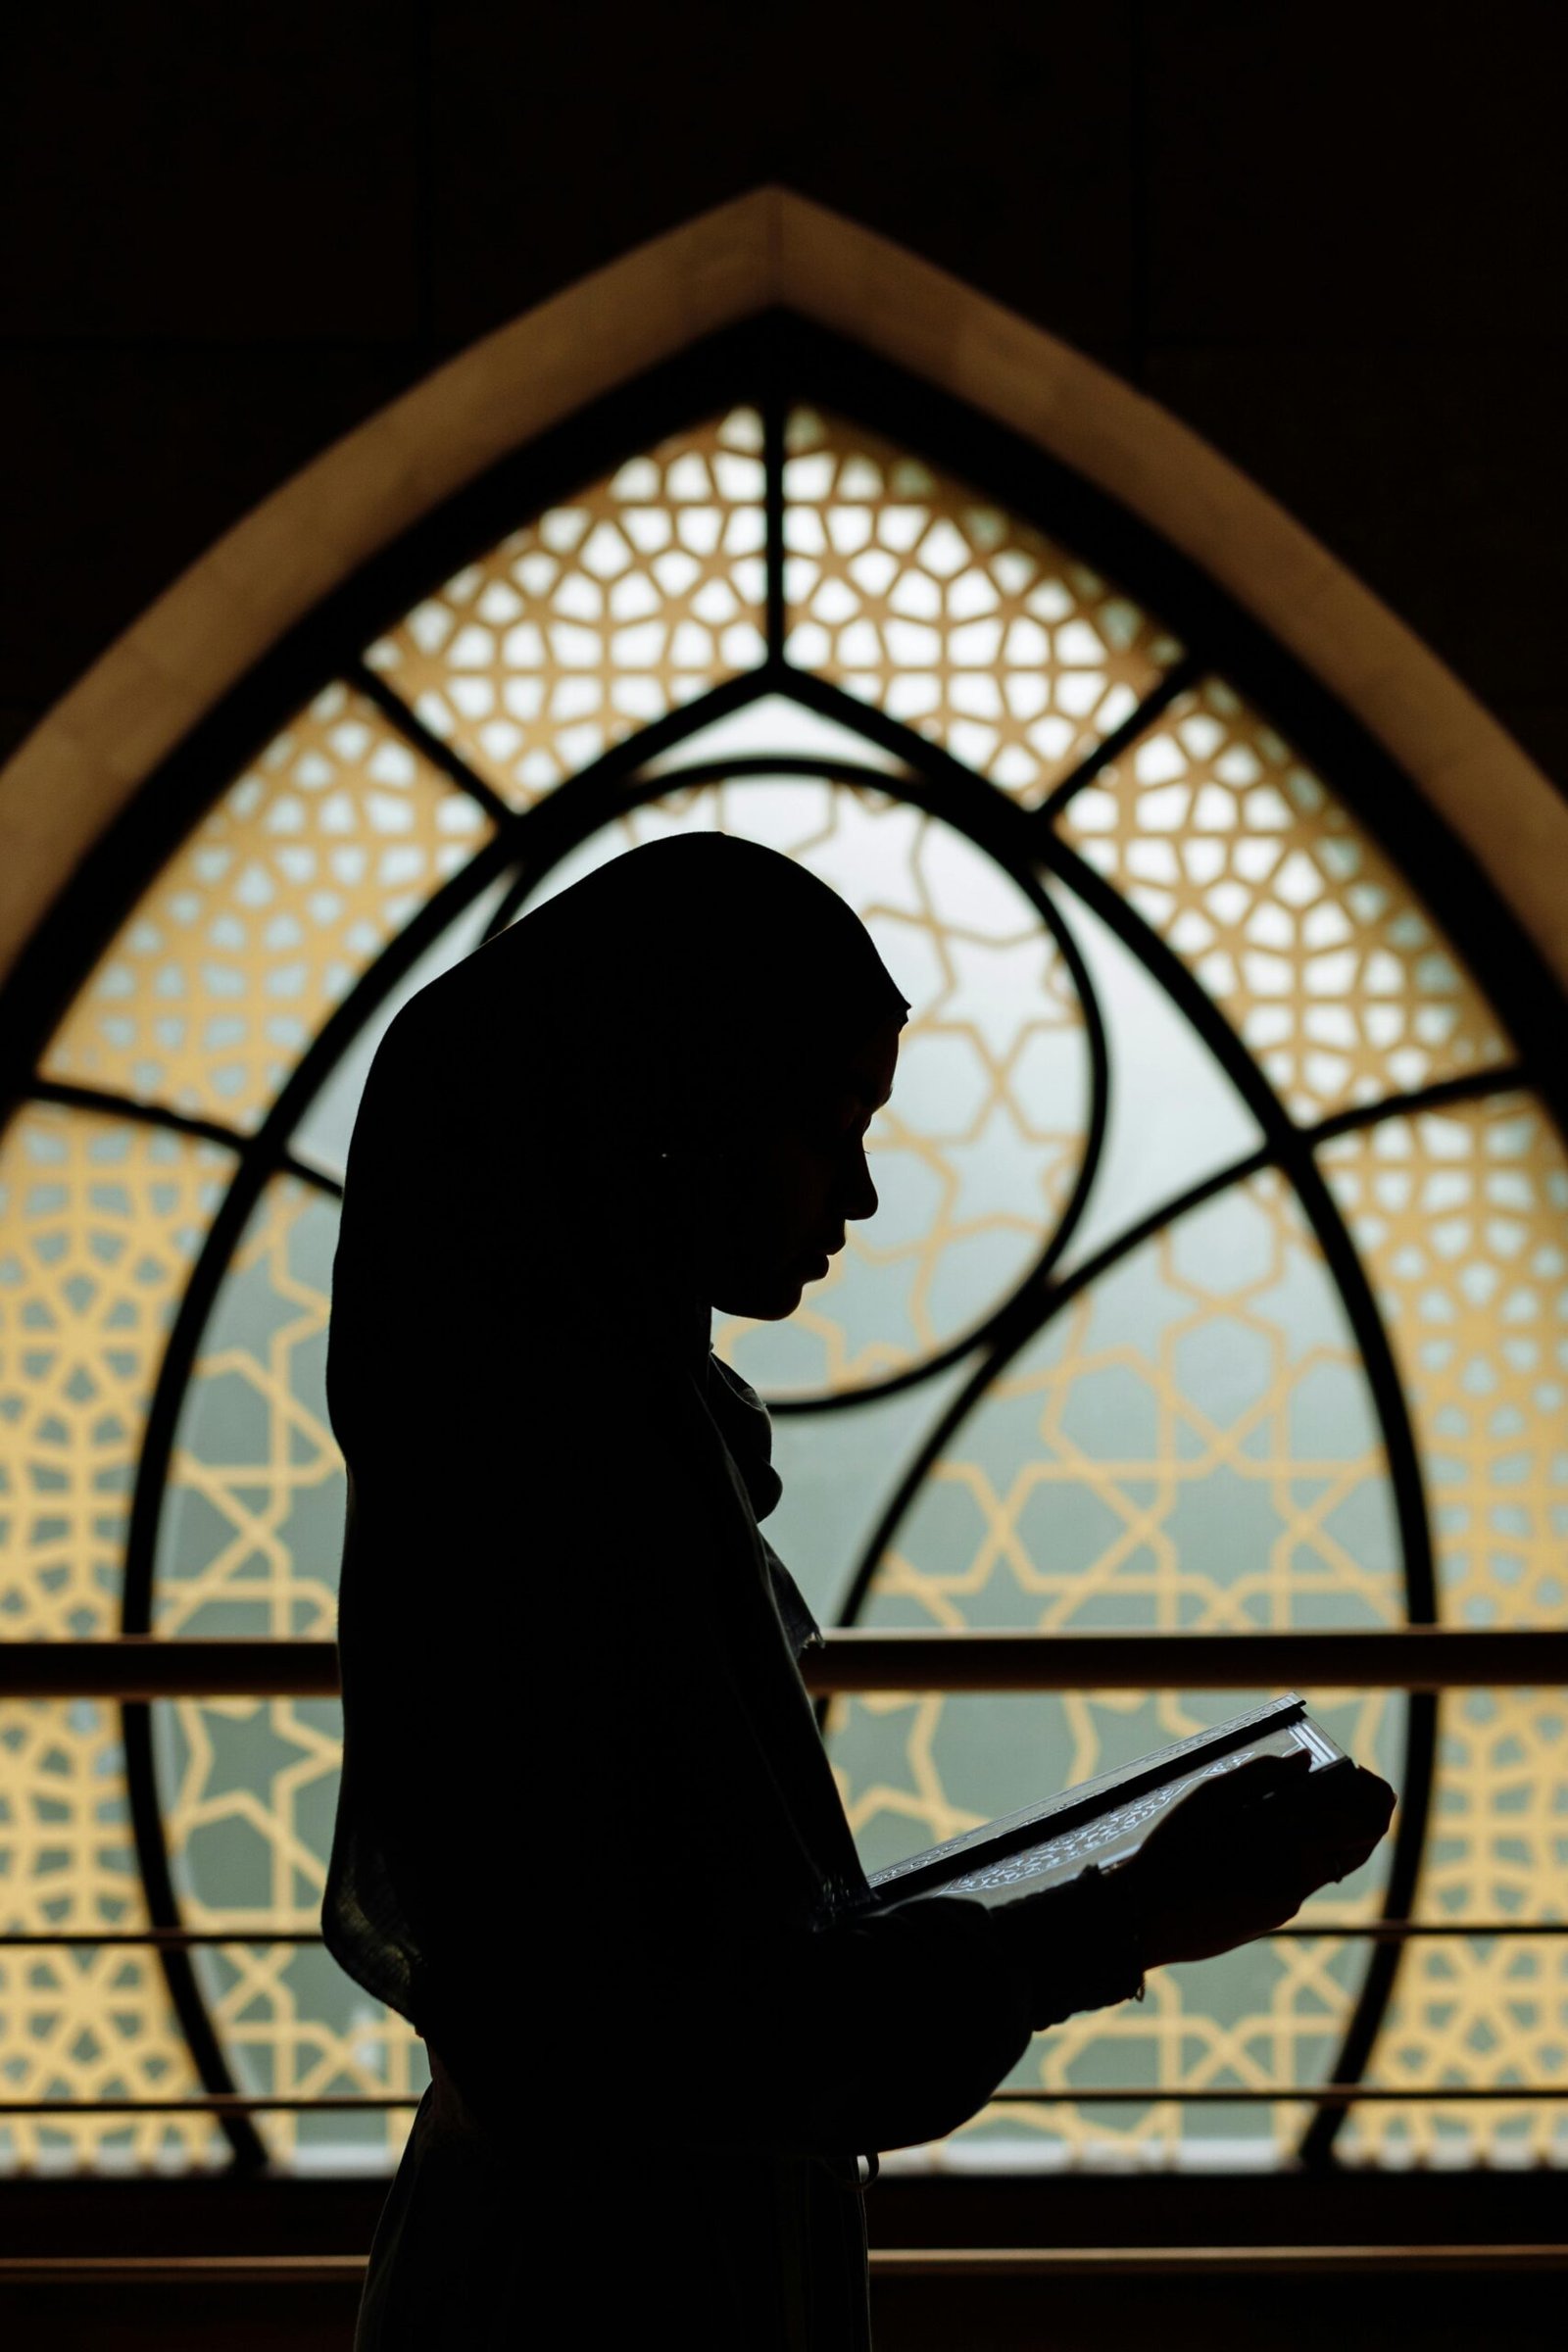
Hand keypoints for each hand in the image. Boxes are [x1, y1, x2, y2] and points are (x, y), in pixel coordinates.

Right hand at [1113, 1751, 1395, 1968]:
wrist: (1145, 1918)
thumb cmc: (1172, 1849)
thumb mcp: (1209, 1796)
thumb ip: (1262, 1774)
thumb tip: (1305, 1761)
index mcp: (1288, 1836)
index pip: (1365, 1816)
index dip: (1370, 1790)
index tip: (1354, 1771)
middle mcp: (1300, 1873)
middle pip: (1363, 1843)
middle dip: (1365, 1812)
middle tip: (1343, 1787)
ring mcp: (1290, 1899)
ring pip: (1333, 1862)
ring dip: (1331, 1833)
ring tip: (1298, 1808)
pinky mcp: (1276, 1917)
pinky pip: (1304, 1879)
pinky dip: (1301, 1854)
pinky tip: (1265, 1839)